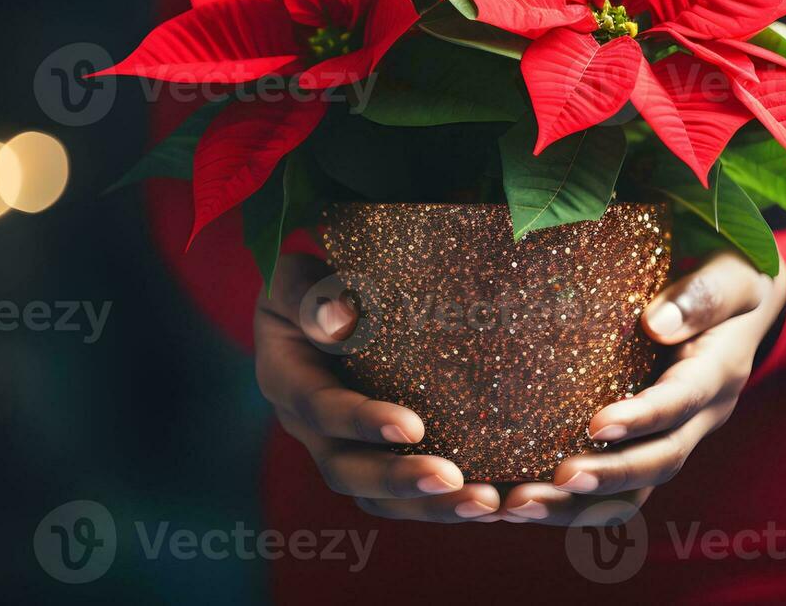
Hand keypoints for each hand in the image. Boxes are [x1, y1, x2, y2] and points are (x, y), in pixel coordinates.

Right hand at [254, 254, 505, 522]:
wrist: (326, 303)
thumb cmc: (314, 283)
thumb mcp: (297, 278)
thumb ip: (312, 295)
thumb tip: (341, 320)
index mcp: (287, 381)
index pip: (320, 410)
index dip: (361, 422)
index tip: (412, 426)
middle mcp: (312, 429)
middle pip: (346, 472)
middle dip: (399, 482)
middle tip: (451, 479)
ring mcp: (346, 450)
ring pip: (380, 500)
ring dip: (431, 506)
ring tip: (484, 502)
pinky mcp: (382, 459)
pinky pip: (411, 495)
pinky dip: (450, 503)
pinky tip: (498, 500)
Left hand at [501, 251, 785, 524]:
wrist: (741, 301)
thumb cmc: (727, 273)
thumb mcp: (731, 273)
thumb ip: (702, 295)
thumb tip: (657, 323)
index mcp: (718, 371)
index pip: (681, 402)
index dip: (642, 418)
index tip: (596, 425)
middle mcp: (700, 416)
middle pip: (659, 462)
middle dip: (609, 478)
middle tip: (556, 481)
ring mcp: (675, 436)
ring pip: (634, 491)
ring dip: (579, 506)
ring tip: (518, 506)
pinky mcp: (646, 443)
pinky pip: (614, 488)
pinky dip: (570, 502)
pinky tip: (516, 500)